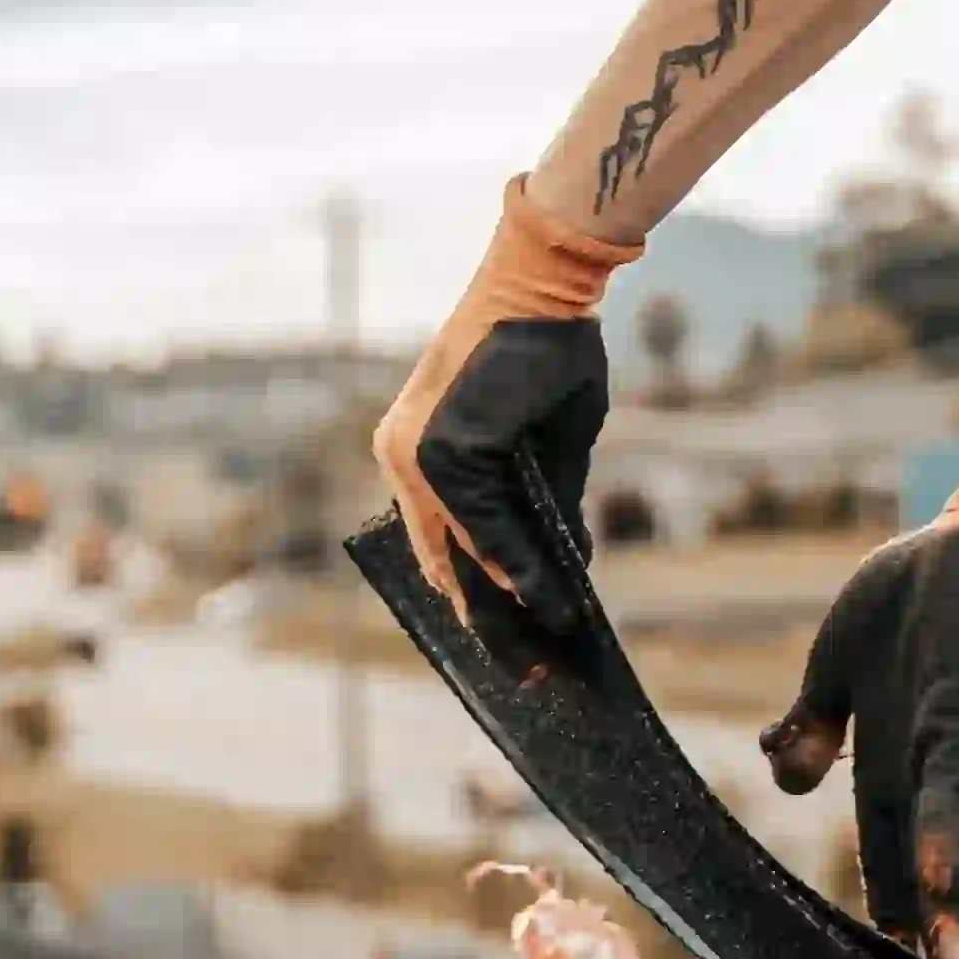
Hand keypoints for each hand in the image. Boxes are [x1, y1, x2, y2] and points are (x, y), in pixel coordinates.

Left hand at [372, 180, 633, 611]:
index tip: (501, 641)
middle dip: (485, 621)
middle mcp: (400, 456)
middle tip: (523, 669)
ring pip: (464, 554)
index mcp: (412, 451)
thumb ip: (539, 507)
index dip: (469, 596)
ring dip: (508, 605)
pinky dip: (518, 570)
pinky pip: (484, 530)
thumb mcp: (543, 447)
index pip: (433, 542)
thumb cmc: (544, 355)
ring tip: (544, 648)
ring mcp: (416, 455)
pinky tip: (548, 601)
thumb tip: (558, 571)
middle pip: (440, 562)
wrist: (542, 289)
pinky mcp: (444, 451)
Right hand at [766, 447, 958, 958]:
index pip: (889, 864)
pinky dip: (947, 822)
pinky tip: (946, 865)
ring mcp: (948, 743)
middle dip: (936, 944)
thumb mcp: (836, 669)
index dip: (895, 925)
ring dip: (952, 906)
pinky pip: (951, 775)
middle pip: (925, 872)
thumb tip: (781, 779)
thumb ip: (811, 726)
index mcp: (888, 768)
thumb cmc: (907, 604)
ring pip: (947, 841)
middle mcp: (923, 770)